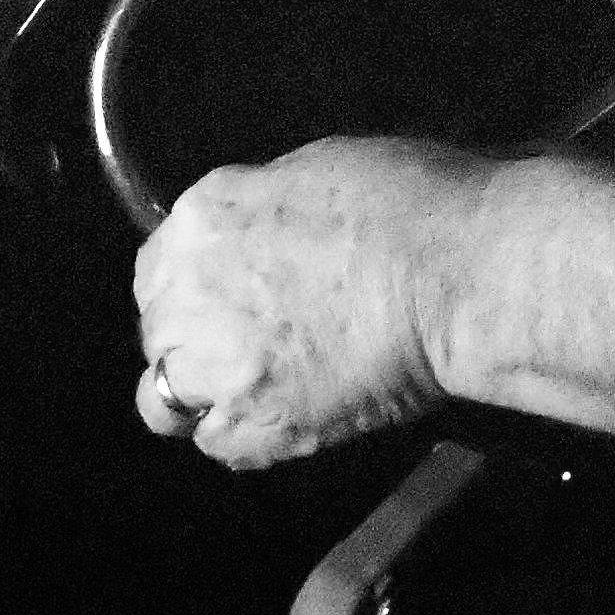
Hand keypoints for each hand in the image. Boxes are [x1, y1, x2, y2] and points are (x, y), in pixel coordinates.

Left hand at [134, 135, 506, 468]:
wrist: (455, 273)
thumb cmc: (410, 207)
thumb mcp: (313, 171)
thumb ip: (259, 209)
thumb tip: (258, 236)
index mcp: (203, 217)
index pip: (159, 262)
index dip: (191, 282)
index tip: (221, 293)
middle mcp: (189, 289)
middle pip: (158, 326)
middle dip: (195, 332)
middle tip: (251, 337)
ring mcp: (216, 363)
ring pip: (165, 394)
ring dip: (202, 389)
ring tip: (257, 385)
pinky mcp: (257, 423)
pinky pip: (217, 444)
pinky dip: (242, 436)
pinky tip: (281, 416)